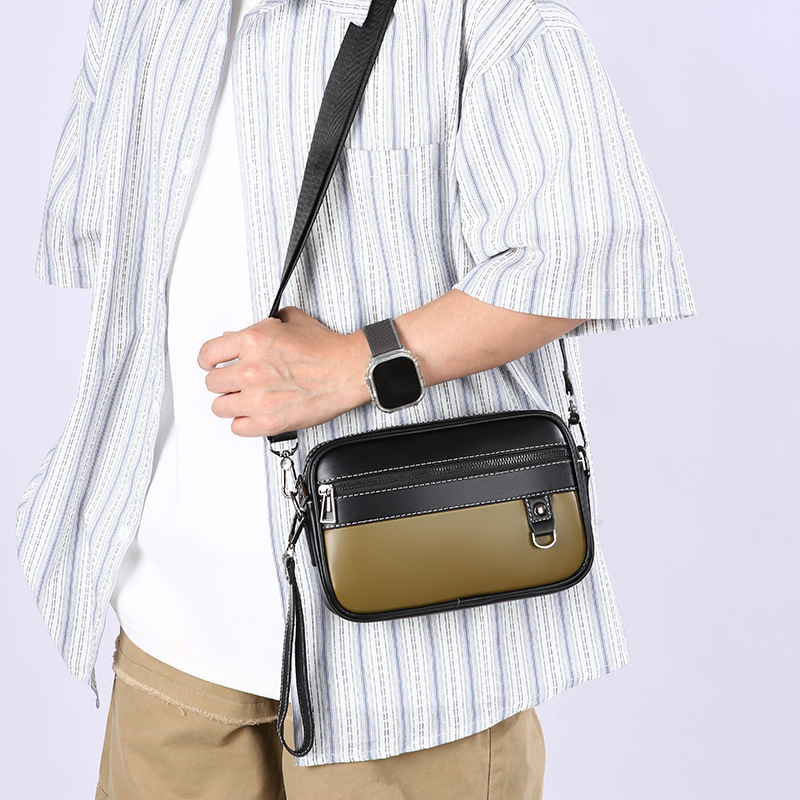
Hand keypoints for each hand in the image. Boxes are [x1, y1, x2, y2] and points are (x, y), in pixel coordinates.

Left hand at [197, 307, 370, 436]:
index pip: (208, 354)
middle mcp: (250, 370)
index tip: (212, 364)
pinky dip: (243, 422)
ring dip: (230, 403)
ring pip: (220, 407)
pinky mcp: (268, 422)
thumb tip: (237, 336)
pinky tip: (253, 414)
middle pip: (212, 383)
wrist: (348, 371)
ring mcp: (257, 399)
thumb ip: (259, 327)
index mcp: (252, 341)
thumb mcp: (289, 321)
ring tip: (244, 399)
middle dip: (223, 381)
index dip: (209, 360)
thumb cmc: (325, 350)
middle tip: (235, 381)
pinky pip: (237, 427)